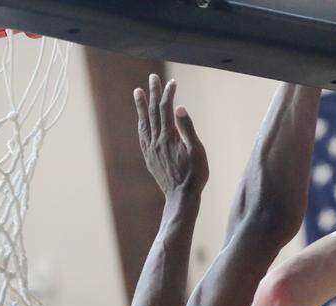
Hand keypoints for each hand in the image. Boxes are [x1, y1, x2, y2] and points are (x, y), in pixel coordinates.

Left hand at [134, 74, 207, 197]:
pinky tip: (141, 120)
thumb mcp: (197, 151)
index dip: (168, 94)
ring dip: (141, 106)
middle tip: (152, 77)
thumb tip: (180, 108)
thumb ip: (188, 129)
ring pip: (144, 122)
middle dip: (153, 93)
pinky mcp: (150, 158)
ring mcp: (151, 149)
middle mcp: (157, 141)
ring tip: (137, 91)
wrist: (181, 198)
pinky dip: (141, 124)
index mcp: (169, 137)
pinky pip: (142, 136)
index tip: (172, 82)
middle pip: (153, 111)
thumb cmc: (195, 175)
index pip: (166, 109)